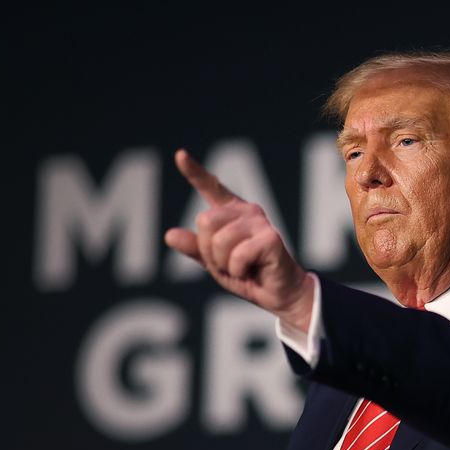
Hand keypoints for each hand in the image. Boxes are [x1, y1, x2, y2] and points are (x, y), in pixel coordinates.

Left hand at [164, 148, 315, 332]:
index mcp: (231, 212)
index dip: (194, 171)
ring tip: (242, 268)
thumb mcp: (214, 263)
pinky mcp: (271, 238)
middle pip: (205, 221)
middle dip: (209, 251)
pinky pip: (237, 255)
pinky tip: (252, 271)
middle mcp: (247, 211)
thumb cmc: (249, 274)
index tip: (180, 155)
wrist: (279, 294)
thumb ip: (194, 248)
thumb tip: (170, 235)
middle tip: (229, 263)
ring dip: (224, 264)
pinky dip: (238, 270)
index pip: (210, 187)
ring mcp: (260, 222)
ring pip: (218, 241)